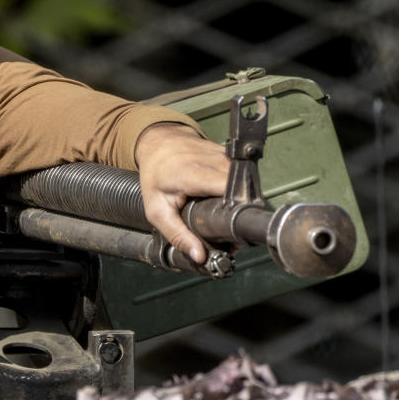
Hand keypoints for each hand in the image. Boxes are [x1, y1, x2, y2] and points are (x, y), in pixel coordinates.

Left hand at [134, 122, 229, 263]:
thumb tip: (199, 256)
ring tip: (223, 213)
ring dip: (238, 202)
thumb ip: (177, 235)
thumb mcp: (156, 210)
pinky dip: (234, 190)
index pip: (231, 191)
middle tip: (229, 231)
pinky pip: (239, 176)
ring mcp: (223, 155)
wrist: (158, 143)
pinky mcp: (228, 154)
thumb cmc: (154, 175)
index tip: (232, 231)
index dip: (237, 213)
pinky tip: (222, 197)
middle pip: (242, 192)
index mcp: (195, 174)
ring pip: (244, 185)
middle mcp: (213, 161)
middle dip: (239, 215)